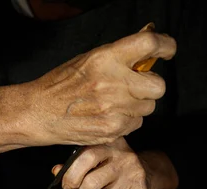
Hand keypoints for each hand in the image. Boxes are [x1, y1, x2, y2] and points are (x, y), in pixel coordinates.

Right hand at [22, 30, 176, 146]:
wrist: (39, 112)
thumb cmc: (62, 83)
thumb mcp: (89, 59)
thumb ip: (120, 53)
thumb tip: (149, 41)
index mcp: (106, 58)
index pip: (149, 44)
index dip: (165, 46)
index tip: (167, 49)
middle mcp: (113, 83)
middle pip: (158, 86)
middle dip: (152, 86)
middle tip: (137, 85)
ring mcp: (114, 109)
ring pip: (148, 108)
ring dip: (137, 105)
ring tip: (114, 103)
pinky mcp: (113, 130)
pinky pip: (136, 124)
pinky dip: (126, 121)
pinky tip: (107, 116)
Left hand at [51, 138, 178, 188]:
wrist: (147, 172)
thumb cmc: (112, 164)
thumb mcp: (96, 156)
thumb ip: (76, 162)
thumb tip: (56, 170)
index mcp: (110, 142)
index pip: (85, 156)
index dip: (70, 175)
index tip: (65, 186)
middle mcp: (124, 156)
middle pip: (92, 180)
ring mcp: (134, 174)